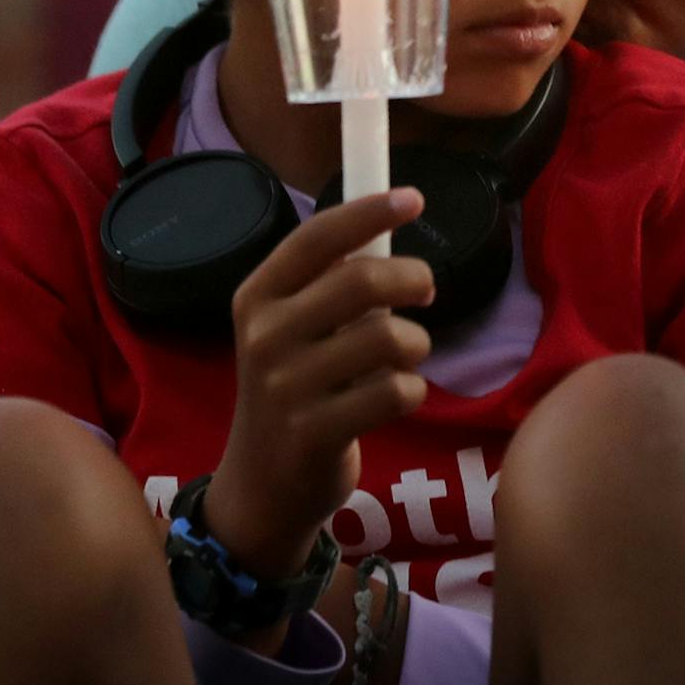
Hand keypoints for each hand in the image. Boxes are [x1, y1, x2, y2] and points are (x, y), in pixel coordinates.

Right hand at [209, 188, 433, 578]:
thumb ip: (328, 284)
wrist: (262, 485)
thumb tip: (389, 225)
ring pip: (388, 338)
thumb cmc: (291, 390)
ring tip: (405, 356)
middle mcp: (264, 336)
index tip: (414, 199)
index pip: (316, 237)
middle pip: (362, 280)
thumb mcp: (289, 329)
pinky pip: (395, 392)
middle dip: (413, 278)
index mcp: (257, 297)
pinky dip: (411, 390)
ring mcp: (286, 388)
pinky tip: (394, 398)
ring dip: (416, 344)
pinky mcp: (314, 434)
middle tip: (427, 289)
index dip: (368, 211)